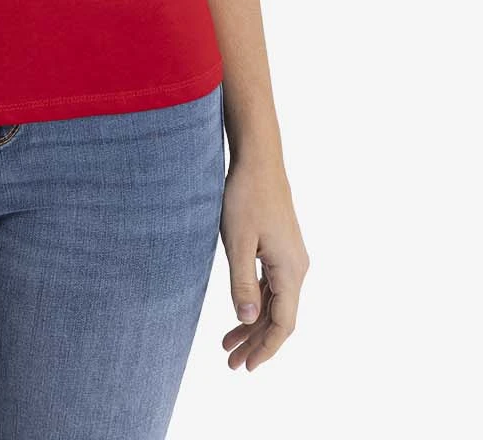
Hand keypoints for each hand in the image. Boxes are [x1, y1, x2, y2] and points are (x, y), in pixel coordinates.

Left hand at [219, 151, 309, 370]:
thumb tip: (248, 319)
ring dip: (254, 324)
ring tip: (228, 345)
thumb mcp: (237, 241)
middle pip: (280, 317)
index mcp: (291, 270)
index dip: (265, 349)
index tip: (246, 367)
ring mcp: (291, 258)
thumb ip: (242, 282)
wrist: (258, 159)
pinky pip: (272, 286)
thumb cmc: (245, 196)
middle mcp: (297, 268)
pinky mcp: (282, 248)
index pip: (283, 324)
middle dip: (256, 343)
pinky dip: (256, 303)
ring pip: (275, 303)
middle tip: (231, 364)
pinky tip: (240, 313)